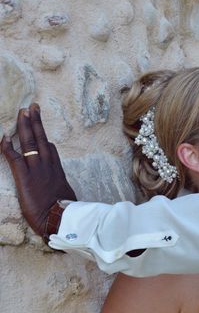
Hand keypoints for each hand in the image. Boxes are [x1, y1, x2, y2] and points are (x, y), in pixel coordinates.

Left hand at [1, 104, 76, 241]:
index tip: (40, 129)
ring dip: (25, 125)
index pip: (50, 149)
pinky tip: (4, 136)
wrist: (60, 217)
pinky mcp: (24, 176)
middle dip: (36, 121)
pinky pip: (14, 157)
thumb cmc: (65, 211)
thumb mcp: (66, 196)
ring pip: (30, 141)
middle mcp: (47, 164)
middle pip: (41, 138)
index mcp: (57, 170)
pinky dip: (8, 146)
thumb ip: (61, 189)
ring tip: (23, 112)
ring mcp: (36, 168)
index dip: (44, 137)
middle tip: (32, 107)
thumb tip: (64, 193)